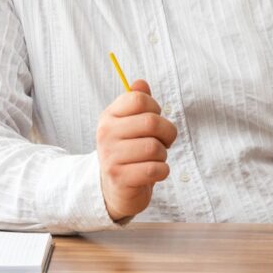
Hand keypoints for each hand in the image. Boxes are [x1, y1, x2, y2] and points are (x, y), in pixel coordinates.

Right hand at [96, 80, 177, 221]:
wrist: (114, 189)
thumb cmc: (128, 152)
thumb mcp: (129, 124)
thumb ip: (136, 101)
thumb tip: (140, 83)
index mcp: (109, 116)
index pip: (138, 99)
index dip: (155, 108)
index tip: (154, 120)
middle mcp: (106, 134)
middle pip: (151, 122)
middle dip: (166, 133)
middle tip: (162, 142)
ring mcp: (110, 157)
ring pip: (155, 147)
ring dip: (163, 155)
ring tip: (154, 159)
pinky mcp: (120, 178)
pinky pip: (155, 169)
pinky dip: (162, 171)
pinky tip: (154, 172)